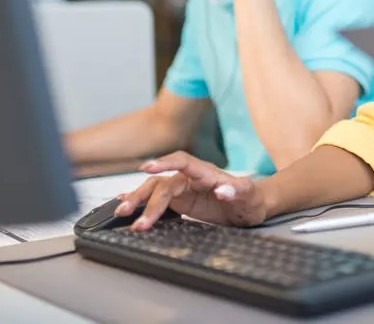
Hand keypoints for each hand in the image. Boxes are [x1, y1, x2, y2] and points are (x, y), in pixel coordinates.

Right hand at [114, 151, 269, 229]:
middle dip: (144, 196)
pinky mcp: (181, 200)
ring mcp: (185, 189)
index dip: (165, 163)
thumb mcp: (250, 197)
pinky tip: (125, 201)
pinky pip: (157, 197)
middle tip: (128, 211)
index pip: (183, 162)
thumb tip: (223, 189)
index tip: (147, 168)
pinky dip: (141, 199)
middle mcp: (192, 178)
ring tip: (122, 212)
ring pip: (155, 189)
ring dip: (138, 200)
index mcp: (207, 173)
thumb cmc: (252, 199)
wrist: (252, 206)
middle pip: (162, 181)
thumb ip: (238, 191)